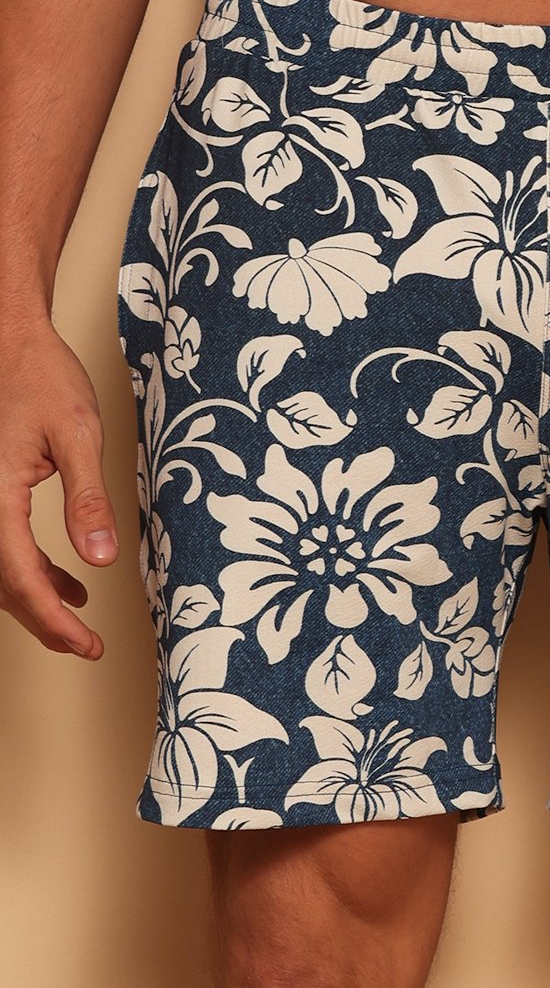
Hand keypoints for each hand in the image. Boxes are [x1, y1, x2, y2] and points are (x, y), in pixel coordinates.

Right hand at [0, 318, 118, 657]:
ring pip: (1, 569)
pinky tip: (69, 582)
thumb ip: (88, 500)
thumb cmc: (41, 376)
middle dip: (45, 621)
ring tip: (81, 622)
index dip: (52, 620)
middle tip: (86, 647)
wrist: (11, 339)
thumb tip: (102, 559)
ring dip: (38, 599)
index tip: (86, 646)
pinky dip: (33, 570)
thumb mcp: (79, 435)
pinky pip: (3, 545)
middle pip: (4, 583)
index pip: (20, 575)